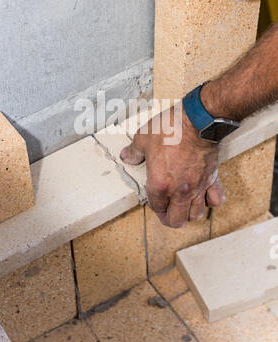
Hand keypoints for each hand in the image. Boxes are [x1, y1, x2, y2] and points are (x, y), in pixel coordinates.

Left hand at [120, 107, 224, 227]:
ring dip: (189, 213)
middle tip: (168, 212)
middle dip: (171, 219)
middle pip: (177, 220)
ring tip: (184, 206)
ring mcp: (197, 187)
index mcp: (160, 184)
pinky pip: (215, 200)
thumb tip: (127, 157)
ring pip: (195, 215)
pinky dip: (210, 202)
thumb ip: (133, 152)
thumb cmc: (172, 129)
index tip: (154, 201)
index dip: (154, 206)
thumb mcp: (143, 138)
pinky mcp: (212, 179)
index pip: (156, 208)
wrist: (198, 121)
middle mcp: (179, 191)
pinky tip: (205, 196)